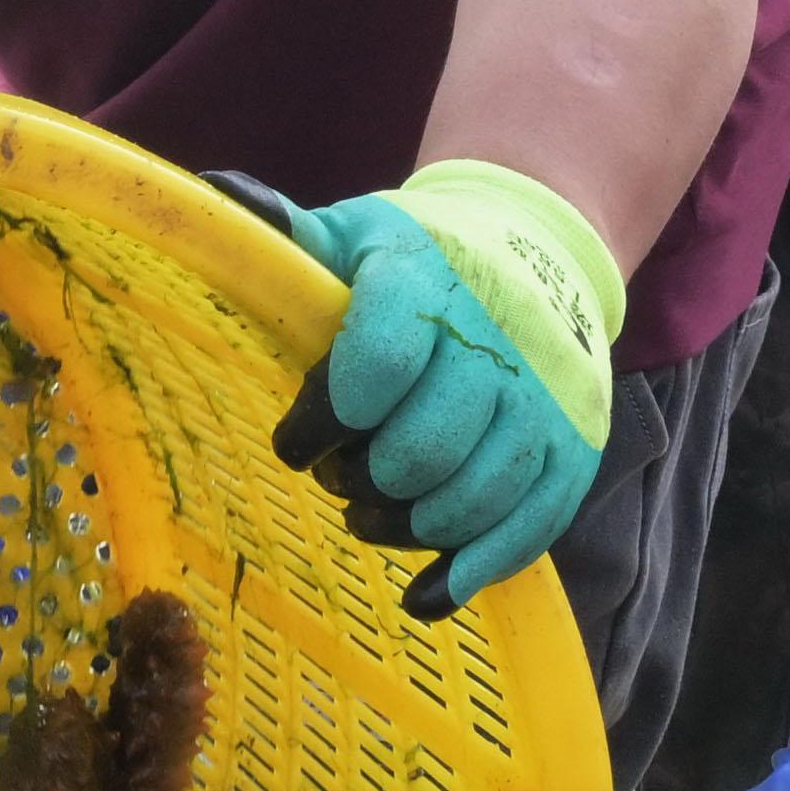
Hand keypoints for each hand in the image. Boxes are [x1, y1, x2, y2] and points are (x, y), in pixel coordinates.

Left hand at [226, 161, 618, 611]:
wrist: (535, 251)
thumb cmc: (418, 257)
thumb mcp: (354, 234)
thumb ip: (286, 233)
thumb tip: (214, 195)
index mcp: (425, 281)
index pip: (376, 364)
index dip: (323, 418)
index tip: (296, 439)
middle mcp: (496, 340)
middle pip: (420, 451)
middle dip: (364, 481)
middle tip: (340, 476)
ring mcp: (543, 400)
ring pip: (471, 499)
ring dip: (406, 529)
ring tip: (373, 516)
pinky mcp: (575, 449)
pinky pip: (529, 530)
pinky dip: (472, 572)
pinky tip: (427, 595)